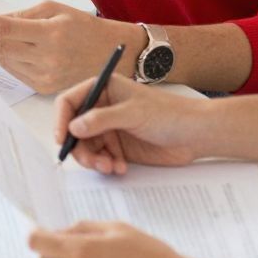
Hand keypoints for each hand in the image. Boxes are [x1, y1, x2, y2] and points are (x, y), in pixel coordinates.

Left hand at [0, 1, 137, 92]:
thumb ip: (22, 15)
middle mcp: (47, 59)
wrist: (113, 54)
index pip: (3, 28)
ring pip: (3, 60)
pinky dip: (1, 57)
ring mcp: (45, 76)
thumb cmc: (85, 27)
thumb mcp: (55, 10)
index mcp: (51, 35)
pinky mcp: (44, 88)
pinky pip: (13, 71)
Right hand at [52, 73, 210, 174]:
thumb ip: (101, 120)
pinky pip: (101, 158)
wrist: (196, 135)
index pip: (69, 102)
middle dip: (81, 148)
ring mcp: (110, 129)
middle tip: (92, 162)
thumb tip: (73, 128)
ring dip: (95, 160)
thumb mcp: (133, 113)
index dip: (61, 120)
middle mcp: (102, 108)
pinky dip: (107, 165)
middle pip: (74, 129)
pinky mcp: (119, 147)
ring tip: (111, 167)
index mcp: (103, 90)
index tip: (62, 139)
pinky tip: (122, 168)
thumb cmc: (169, 114)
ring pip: (86, 147)